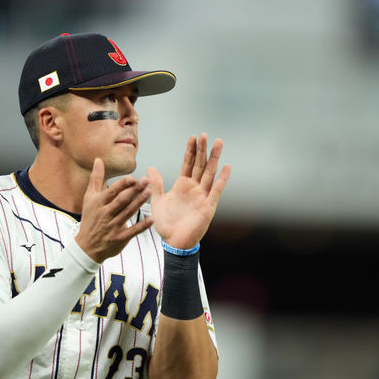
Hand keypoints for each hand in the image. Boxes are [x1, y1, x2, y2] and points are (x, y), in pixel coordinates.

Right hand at [75, 158, 153, 262]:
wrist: (86, 246)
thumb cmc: (90, 219)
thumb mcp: (89, 198)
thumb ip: (96, 178)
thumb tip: (98, 160)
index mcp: (98, 203)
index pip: (112, 191)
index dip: (122, 184)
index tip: (133, 178)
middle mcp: (105, 214)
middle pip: (121, 200)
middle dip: (134, 190)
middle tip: (146, 181)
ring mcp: (113, 227)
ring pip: (128, 213)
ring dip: (139, 202)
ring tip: (150, 192)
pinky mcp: (120, 238)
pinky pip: (133, 231)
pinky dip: (142, 225)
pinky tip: (152, 218)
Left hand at [147, 133, 230, 248]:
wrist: (173, 243)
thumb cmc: (166, 224)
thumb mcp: (157, 201)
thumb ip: (156, 185)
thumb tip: (150, 169)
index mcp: (182, 185)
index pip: (188, 164)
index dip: (190, 151)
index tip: (193, 137)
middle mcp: (194, 188)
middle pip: (200, 165)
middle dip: (202, 150)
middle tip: (205, 135)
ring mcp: (202, 196)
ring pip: (209, 173)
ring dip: (214, 159)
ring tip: (218, 143)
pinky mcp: (208, 206)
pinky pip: (216, 191)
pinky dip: (222, 179)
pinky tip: (227, 167)